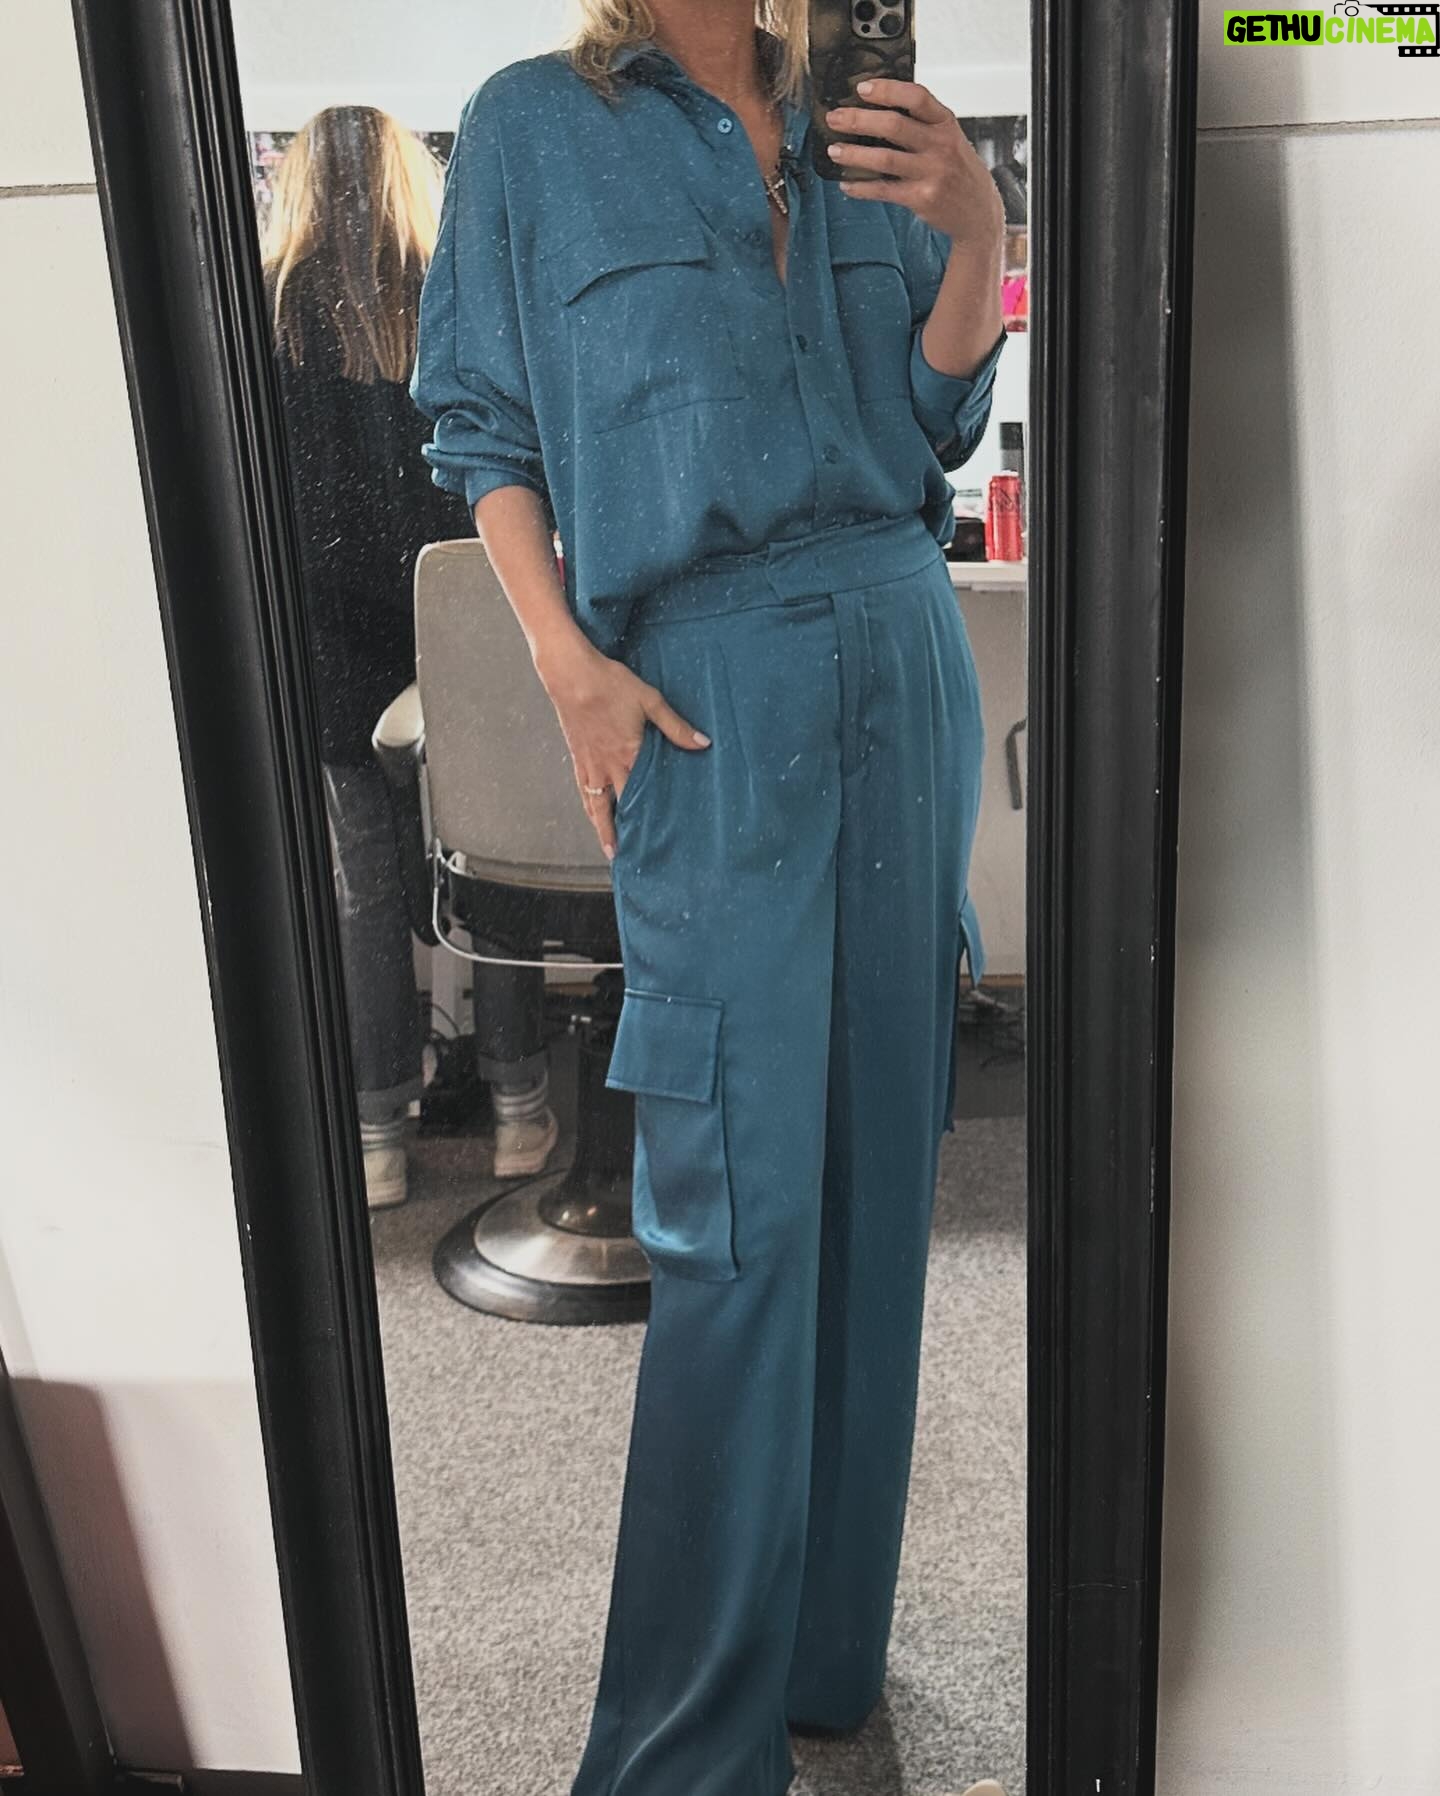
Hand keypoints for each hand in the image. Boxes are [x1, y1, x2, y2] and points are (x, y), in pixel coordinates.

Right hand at [532, 633, 709, 860]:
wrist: (570, 674)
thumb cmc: (611, 684)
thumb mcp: (650, 701)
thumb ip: (676, 726)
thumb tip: (703, 743)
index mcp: (629, 754)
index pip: (642, 795)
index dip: (649, 818)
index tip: (657, 838)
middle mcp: (608, 767)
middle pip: (618, 808)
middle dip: (626, 833)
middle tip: (634, 855)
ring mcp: (590, 765)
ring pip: (596, 806)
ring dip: (603, 829)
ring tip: (610, 849)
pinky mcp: (577, 758)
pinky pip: (583, 791)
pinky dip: (588, 808)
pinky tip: (592, 815)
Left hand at [825, 79, 1004, 246]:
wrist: (979, 211)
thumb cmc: (957, 170)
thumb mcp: (950, 138)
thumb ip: (922, 124)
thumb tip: (877, 109)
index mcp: (946, 123)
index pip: (917, 97)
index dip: (887, 90)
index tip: (862, 88)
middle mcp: (941, 145)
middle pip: (894, 126)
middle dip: (858, 120)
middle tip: (835, 118)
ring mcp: (932, 173)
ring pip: (884, 159)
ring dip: (853, 154)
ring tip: (834, 150)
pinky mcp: (922, 198)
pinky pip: (883, 190)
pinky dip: (861, 187)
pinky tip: (846, 183)